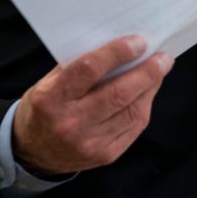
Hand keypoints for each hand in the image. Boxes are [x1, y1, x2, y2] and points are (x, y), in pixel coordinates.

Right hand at [12, 35, 173, 176]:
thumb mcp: (50, 82)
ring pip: (132, 111)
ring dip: (151, 87)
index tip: (139, 42)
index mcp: (52, 99)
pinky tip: (148, 91)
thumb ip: (80, 65)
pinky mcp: (106, 155)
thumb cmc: (46, 107)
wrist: (33, 152)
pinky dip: (145, 105)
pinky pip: (134, 126)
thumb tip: (121, 45)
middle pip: (118, 93)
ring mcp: (90, 143)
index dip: (117, 53)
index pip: (89, 70)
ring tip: (160, 69)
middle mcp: (70, 123)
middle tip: (163, 57)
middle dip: (146, 72)